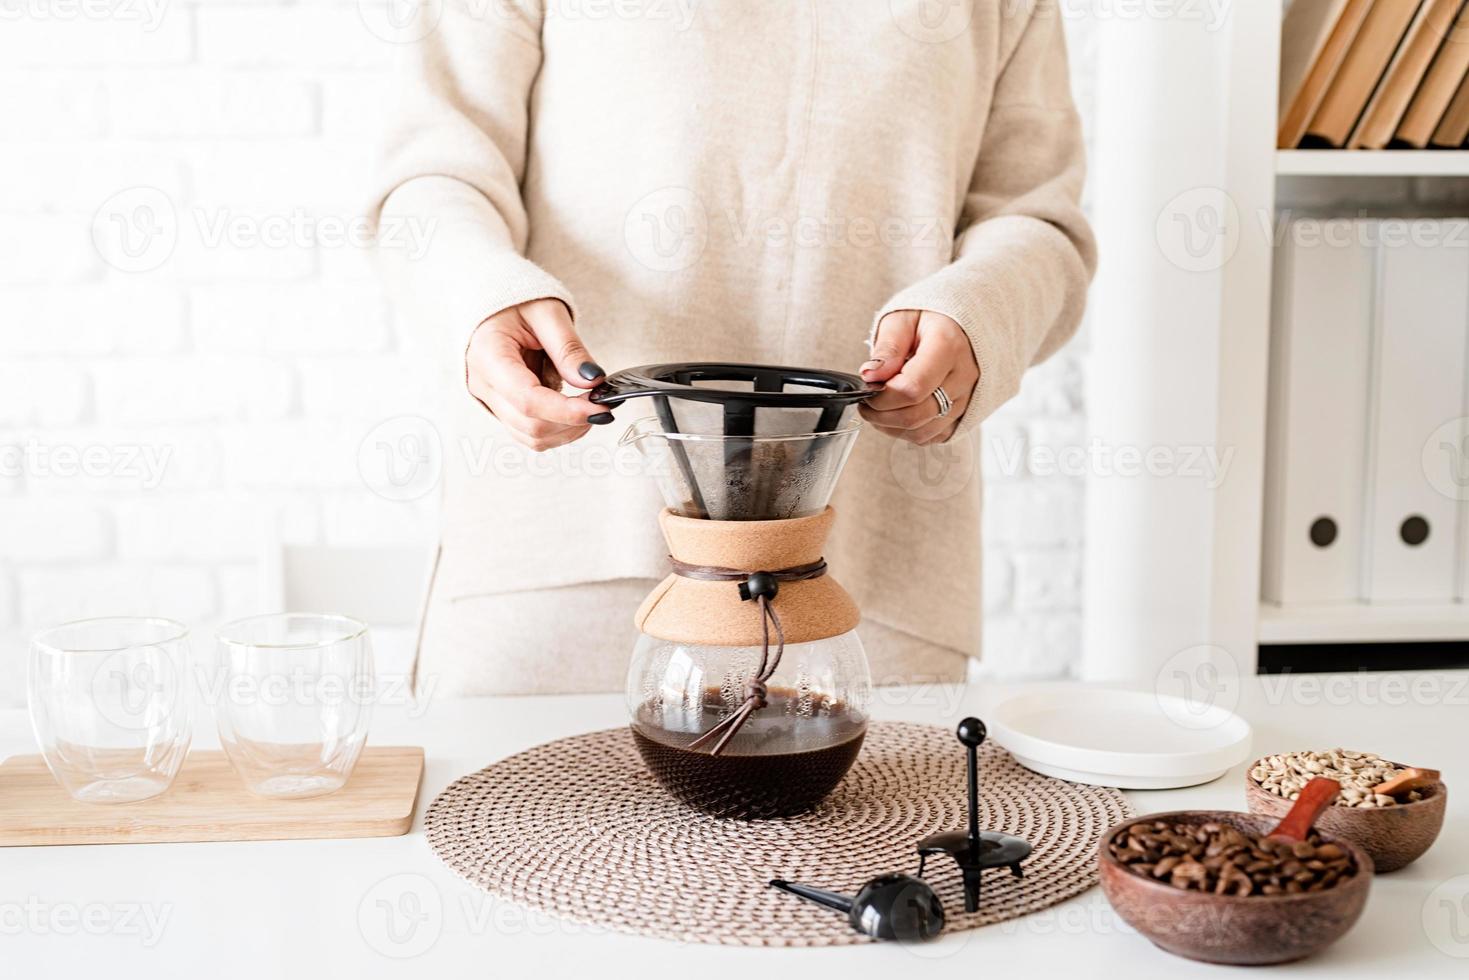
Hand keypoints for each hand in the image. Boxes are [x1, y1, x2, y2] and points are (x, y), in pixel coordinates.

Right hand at [465, 298, 612, 451]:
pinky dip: (557, 428)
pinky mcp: (500, 409)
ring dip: (567, 430)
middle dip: (573, 422)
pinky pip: (529, 432)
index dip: (567, 411)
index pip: (528, 399)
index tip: (600, 407)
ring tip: (590, 405)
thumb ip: (569, 348)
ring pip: (531, 436)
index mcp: (487, 356)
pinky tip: (573, 409)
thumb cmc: (516, 301)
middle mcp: (482, 385)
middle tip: (604, 404)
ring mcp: (489, 400)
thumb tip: (593, 381)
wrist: (494, 303)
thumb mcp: (547, 312)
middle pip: (530, 425)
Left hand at [859, 310, 977, 444]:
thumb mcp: (902, 319)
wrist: (960, 325)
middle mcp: (963, 376)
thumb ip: (887, 347)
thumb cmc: (929, 319)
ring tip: (881, 406)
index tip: (868, 387)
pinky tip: (900, 412)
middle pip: (916, 415)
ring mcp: (967, 398)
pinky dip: (909, 431)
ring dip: (892, 426)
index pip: (912, 388)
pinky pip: (933, 436)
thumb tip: (871, 375)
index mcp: (948, 347)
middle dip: (881, 415)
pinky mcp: (964, 413)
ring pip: (923, 431)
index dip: (882, 396)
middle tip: (867, 401)